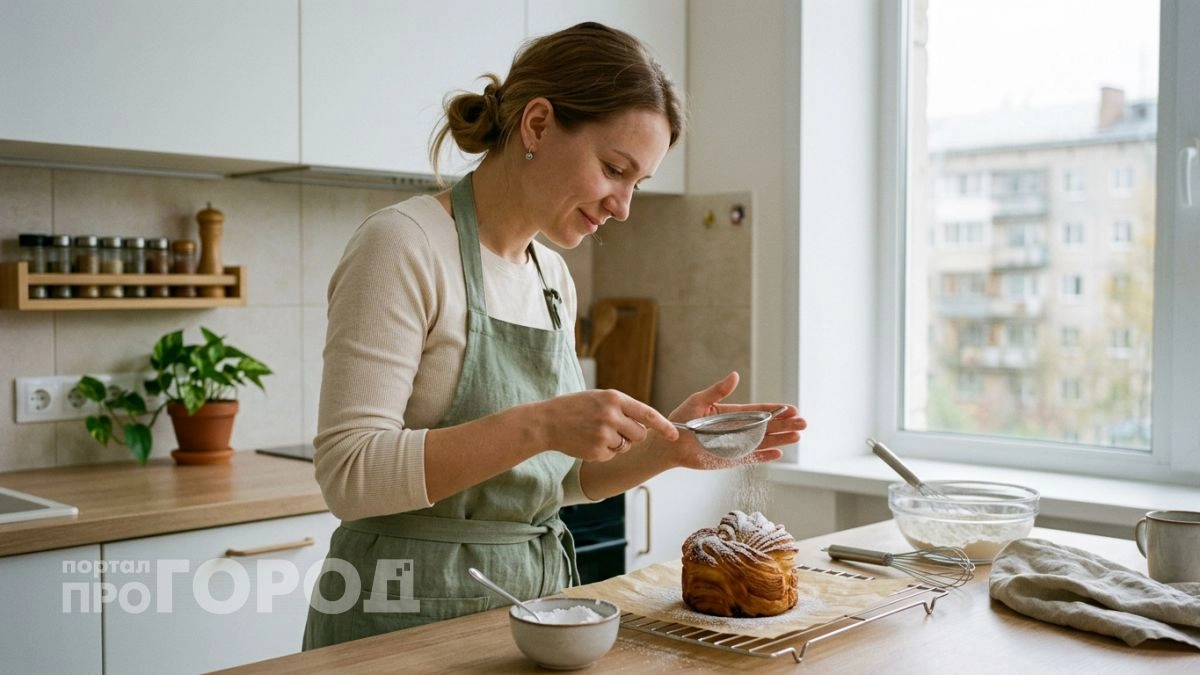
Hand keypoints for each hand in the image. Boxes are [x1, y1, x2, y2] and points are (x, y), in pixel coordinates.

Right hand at [537, 389, 679, 461]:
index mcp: (614, 398)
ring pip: (626, 446)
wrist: (546, 421)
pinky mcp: (597, 450)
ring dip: (617, 444)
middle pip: (640, 434)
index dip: (664, 426)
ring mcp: (604, 434)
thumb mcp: (599, 398)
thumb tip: (645, 423)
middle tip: (617, 431)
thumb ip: (621, 407)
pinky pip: (612, 455)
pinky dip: (604, 452)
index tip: (675, 435)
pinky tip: (589, 442)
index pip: (647, 413)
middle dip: (634, 436)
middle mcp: (611, 415)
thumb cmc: (574, 408)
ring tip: (596, 433)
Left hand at [665, 371, 806, 468]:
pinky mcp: (730, 459)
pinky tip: (779, 453)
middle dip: (785, 424)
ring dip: (780, 439)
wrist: (668, 443)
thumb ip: (718, 390)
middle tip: (803, 422)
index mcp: (732, 413)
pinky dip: (764, 457)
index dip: (776, 409)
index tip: (792, 408)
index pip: (759, 410)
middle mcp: (738, 429)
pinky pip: (751, 459)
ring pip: (763, 442)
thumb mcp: (699, 401)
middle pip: (767, 426)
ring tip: (798, 436)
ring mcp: (736, 444)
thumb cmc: (681, 419)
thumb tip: (736, 375)